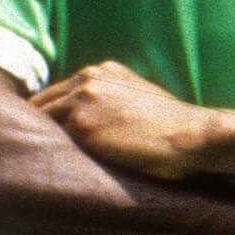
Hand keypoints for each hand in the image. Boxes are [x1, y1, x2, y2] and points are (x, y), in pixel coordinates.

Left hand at [37, 63, 219, 180]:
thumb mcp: (142, 96)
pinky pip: (54, 140)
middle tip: (40, 148)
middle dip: (40, 124)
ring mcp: (82, 100)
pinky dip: (55, 152)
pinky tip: (61, 165)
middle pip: (42, 103)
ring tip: (47, 160)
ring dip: (44, 139)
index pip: (60, 91)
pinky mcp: (81, 125)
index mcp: (102, 70)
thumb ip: (112, 98)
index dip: (54, 114)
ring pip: (43, 121)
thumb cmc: (175, 125)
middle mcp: (87, 79)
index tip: (54, 133)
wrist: (193, 135)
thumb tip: (92, 118)